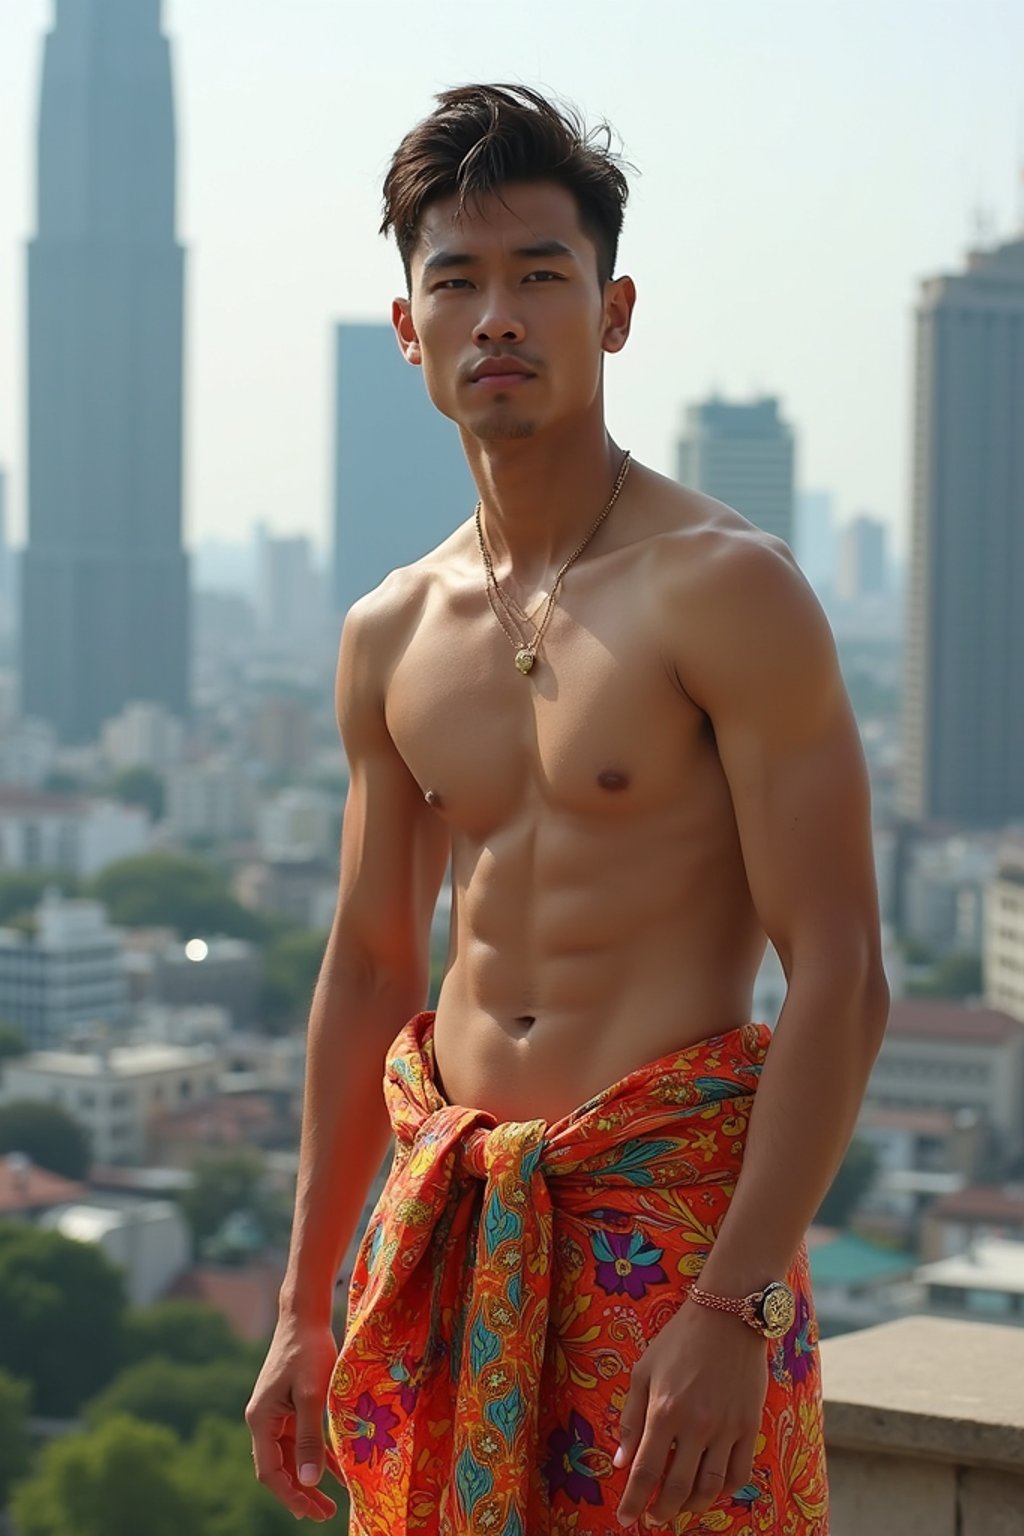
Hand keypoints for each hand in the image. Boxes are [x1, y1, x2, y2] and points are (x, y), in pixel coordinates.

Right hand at [244, 1317, 344, 1521]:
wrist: (305, 1316)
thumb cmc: (308, 1351)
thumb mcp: (312, 1396)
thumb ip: (310, 1438)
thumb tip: (310, 1481)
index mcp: (261, 1420)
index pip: (270, 1472)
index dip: (290, 1496)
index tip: (311, 1513)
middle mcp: (264, 1420)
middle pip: (279, 1468)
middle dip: (301, 1493)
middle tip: (325, 1514)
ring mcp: (276, 1413)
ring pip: (291, 1456)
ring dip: (309, 1478)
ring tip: (332, 1503)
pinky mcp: (290, 1404)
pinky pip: (301, 1438)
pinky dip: (317, 1454)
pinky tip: (336, 1470)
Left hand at [614, 1298, 767, 1527]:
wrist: (727, 1315)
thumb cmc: (678, 1340)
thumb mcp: (644, 1371)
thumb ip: (631, 1419)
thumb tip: (621, 1462)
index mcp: (664, 1411)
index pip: (645, 1472)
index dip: (633, 1501)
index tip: (625, 1519)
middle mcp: (696, 1425)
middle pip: (677, 1488)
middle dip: (661, 1512)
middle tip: (652, 1518)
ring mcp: (726, 1428)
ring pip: (710, 1487)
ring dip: (691, 1507)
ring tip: (679, 1508)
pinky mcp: (750, 1426)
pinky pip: (739, 1474)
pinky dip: (724, 1491)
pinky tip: (711, 1490)